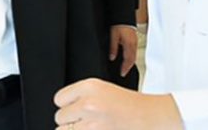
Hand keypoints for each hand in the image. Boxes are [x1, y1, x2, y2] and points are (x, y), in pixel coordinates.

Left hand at [54, 78, 183, 129]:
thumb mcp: (102, 90)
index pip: (58, 99)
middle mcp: (89, 104)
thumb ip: (80, 96)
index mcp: (89, 87)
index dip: (67, 106)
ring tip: (92, 128)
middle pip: (60, 117)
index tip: (75, 110)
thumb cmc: (130, 105)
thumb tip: (62, 109)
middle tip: (87, 122)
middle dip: (71, 122)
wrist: (155, 117)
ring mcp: (94, 125)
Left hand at [109, 25, 137, 76]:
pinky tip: (128, 58)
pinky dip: (131, 57)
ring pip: (134, 56)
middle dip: (128, 67)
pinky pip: (134, 51)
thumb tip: (112, 58)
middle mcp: (134, 44)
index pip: (128, 60)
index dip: (125, 68)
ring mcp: (135, 42)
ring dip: (130, 63)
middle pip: (132, 59)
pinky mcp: (134, 40)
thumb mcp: (113, 36)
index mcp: (129, 44)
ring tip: (125, 67)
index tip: (122, 73)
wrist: (124, 16)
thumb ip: (113, 47)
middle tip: (123, 73)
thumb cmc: (118, 24)